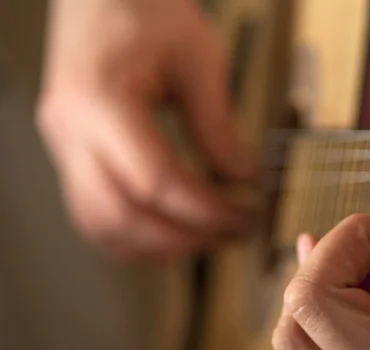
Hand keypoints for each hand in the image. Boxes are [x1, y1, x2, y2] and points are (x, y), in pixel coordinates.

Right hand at [37, 0, 254, 261]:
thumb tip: (242, 177)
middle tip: (231, 236)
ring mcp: (63, 145)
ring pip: (99, 225)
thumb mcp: (196, 59)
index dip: (206, 210)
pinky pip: (92, 212)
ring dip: (156, 245)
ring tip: (205, 240)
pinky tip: (168, 234)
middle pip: (121, 216)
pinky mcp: (70, 153)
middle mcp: (70, 130)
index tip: (244, 217)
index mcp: (100, 100)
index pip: (155, 181)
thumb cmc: (145, 9)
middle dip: (184, 238)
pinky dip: (131, 235)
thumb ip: (218, 125)